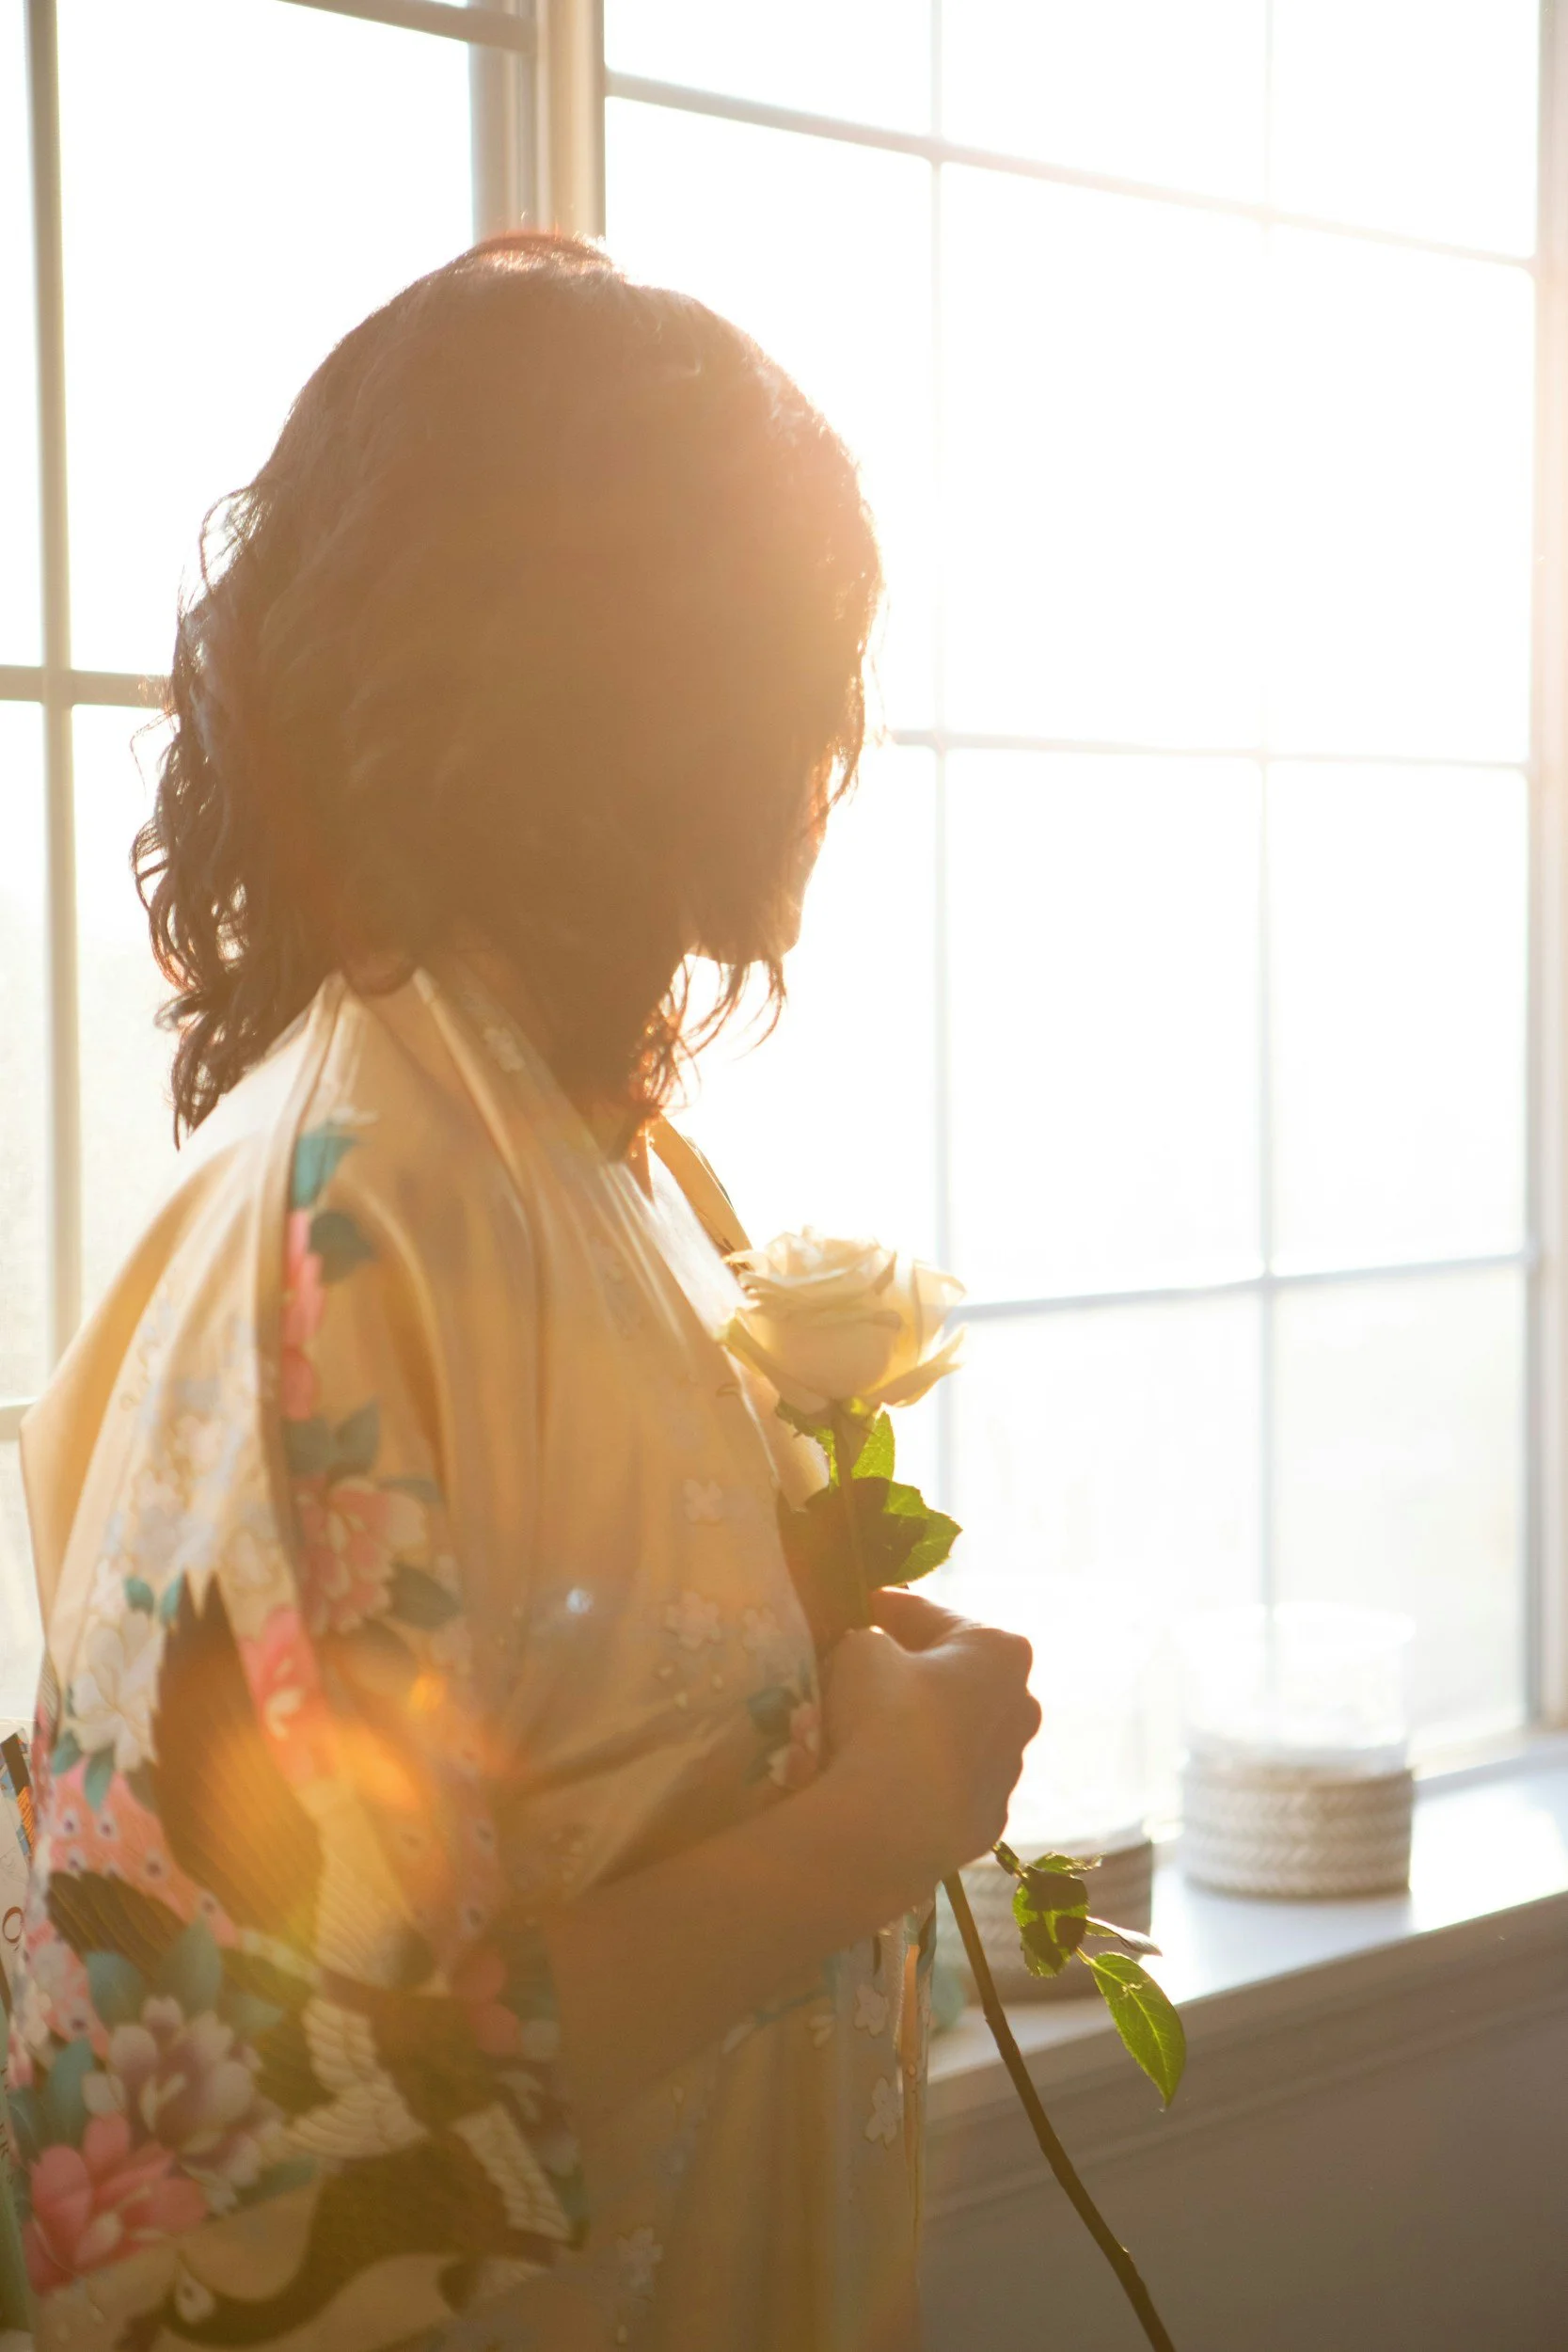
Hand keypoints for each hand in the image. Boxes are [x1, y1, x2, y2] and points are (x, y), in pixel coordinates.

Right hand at [819, 1588, 1040, 1911]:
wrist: (890, 1824)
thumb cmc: (882, 1715)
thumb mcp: (861, 1648)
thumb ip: (873, 1640)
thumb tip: (876, 1655)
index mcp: (1002, 1651)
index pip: (933, 1615)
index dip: (891, 1610)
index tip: (862, 1609)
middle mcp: (1022, 1706)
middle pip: (958, 1676)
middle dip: (918, 1671)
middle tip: (866, 1673)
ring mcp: (1011, 1769)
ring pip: (958, 1733)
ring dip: (924, 1727)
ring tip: (873, 1734)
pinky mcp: (989, 1820)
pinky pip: (950, 1784)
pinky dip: (924, 1778)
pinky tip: (888, 1781)